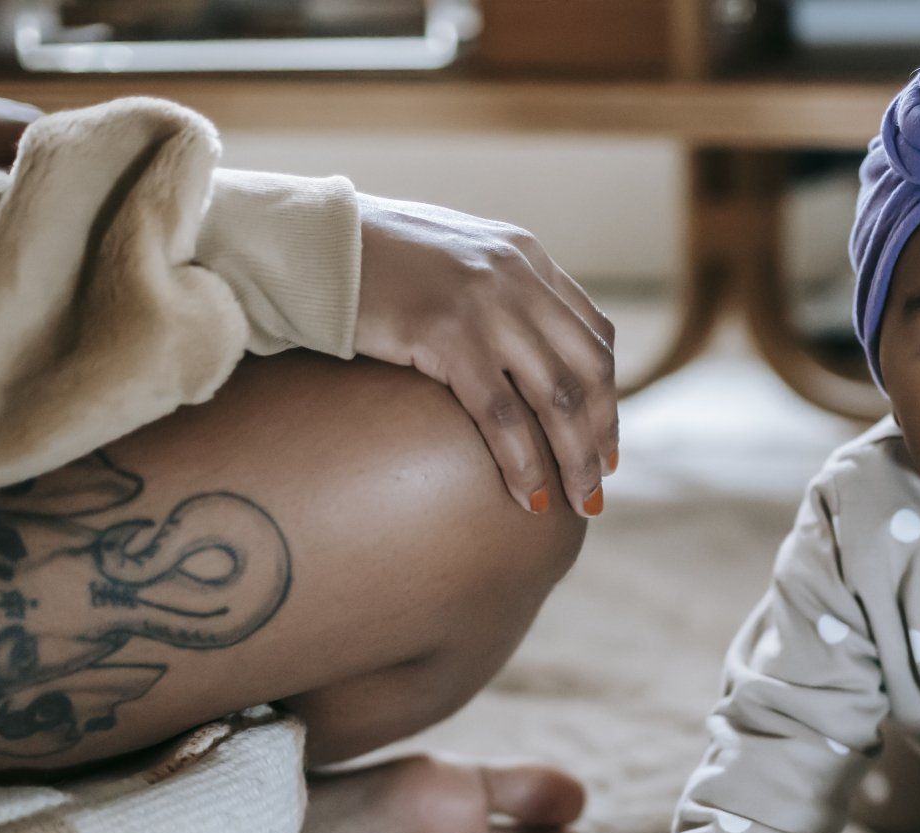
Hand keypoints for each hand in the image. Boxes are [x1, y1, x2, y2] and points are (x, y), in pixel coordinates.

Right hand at [354, 195, 617, 517]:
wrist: (312, 242)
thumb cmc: (370, 260)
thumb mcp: (453, 260)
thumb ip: (495, 290)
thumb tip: (517, 352)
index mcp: (526, 257)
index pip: (594, 335)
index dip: (607, 395)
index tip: (604, 442)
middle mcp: (517, 277)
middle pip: (588, 370)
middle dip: (601, 434)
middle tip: (597, 484)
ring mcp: (485, 305)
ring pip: (556, 398)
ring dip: (574, 458)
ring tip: (579, 503)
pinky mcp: (447, 335)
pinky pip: (501, 415)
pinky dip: (522, 462)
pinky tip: (526, 497)